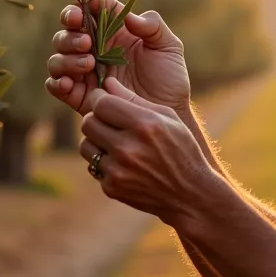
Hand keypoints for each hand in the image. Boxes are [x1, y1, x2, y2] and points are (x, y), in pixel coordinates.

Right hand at [45, 0, 189, 114]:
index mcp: (114, 31)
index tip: (86, 9)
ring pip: (58, 57)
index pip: (89, 10)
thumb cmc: (170, 78)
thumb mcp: (168, 47)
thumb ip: (153, 26)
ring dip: (66, 58)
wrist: (167, 114)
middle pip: (67, 32)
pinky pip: (56, 85)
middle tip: (87, 43)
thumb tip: (129, 18)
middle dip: (71, 34)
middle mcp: (95, 49)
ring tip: (88, 64)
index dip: (82, 5)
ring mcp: (85, 72)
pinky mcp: (80, 96)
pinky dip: (57, 82)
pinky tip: (69, 84)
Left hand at [79, 79, 216, 223]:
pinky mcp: (112, 187)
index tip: (106, 102)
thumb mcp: (167, 118)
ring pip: (86, 145)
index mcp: (145, 125)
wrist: (189, 194)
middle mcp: (129, 148)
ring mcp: (118, 170)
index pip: (102, 104)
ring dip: (97, 141)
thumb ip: (135, 100)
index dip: (101, 100)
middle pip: (88, 122)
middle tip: (110, 122)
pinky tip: (124, 163)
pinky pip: (94, 166)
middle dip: (97, 119)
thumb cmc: (181, 149)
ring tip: (116, 143)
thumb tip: (107, 83)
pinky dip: (105, 163)